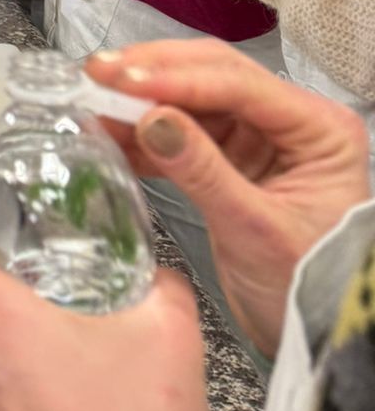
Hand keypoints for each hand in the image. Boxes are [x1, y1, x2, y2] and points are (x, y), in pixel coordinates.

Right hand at [88, 41, 372, 354]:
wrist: (315, 336)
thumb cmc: (305, 287)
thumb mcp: (256, 231)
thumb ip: (204, 172)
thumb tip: (149, 120)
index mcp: (318, 128)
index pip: (240, 84)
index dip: (178, 78)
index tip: (121, 81)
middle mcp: (291, 120)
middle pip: (214, 75)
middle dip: (154, 74)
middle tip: (97, 74)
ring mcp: (260, 138)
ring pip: (192, 100)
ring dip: (143, 102)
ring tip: (92, 102)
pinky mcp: (232, 159)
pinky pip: (183, 134)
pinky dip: (147, 135)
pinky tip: (110, 137)